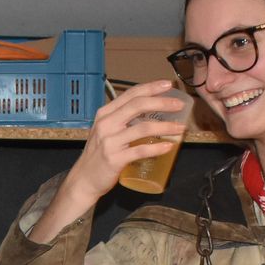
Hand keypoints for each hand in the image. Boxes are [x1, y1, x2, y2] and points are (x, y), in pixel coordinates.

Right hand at [62, 79, 189, 207]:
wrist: (84, 180)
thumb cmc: (98, 155)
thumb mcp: (106, 131)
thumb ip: (122, 120)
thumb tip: (150, 113)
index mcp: (105, 114)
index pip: (131, 94)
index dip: (151, 87)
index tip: (168, 84)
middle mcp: (106, 124)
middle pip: (138, 106)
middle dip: (162, 103)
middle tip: (179, 105)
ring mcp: (110, 142)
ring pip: (142, 128)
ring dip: (165, 127)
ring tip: (180, 128)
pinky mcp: (115, 159)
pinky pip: (140, 151)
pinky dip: (156, 148)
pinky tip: (168, 147)